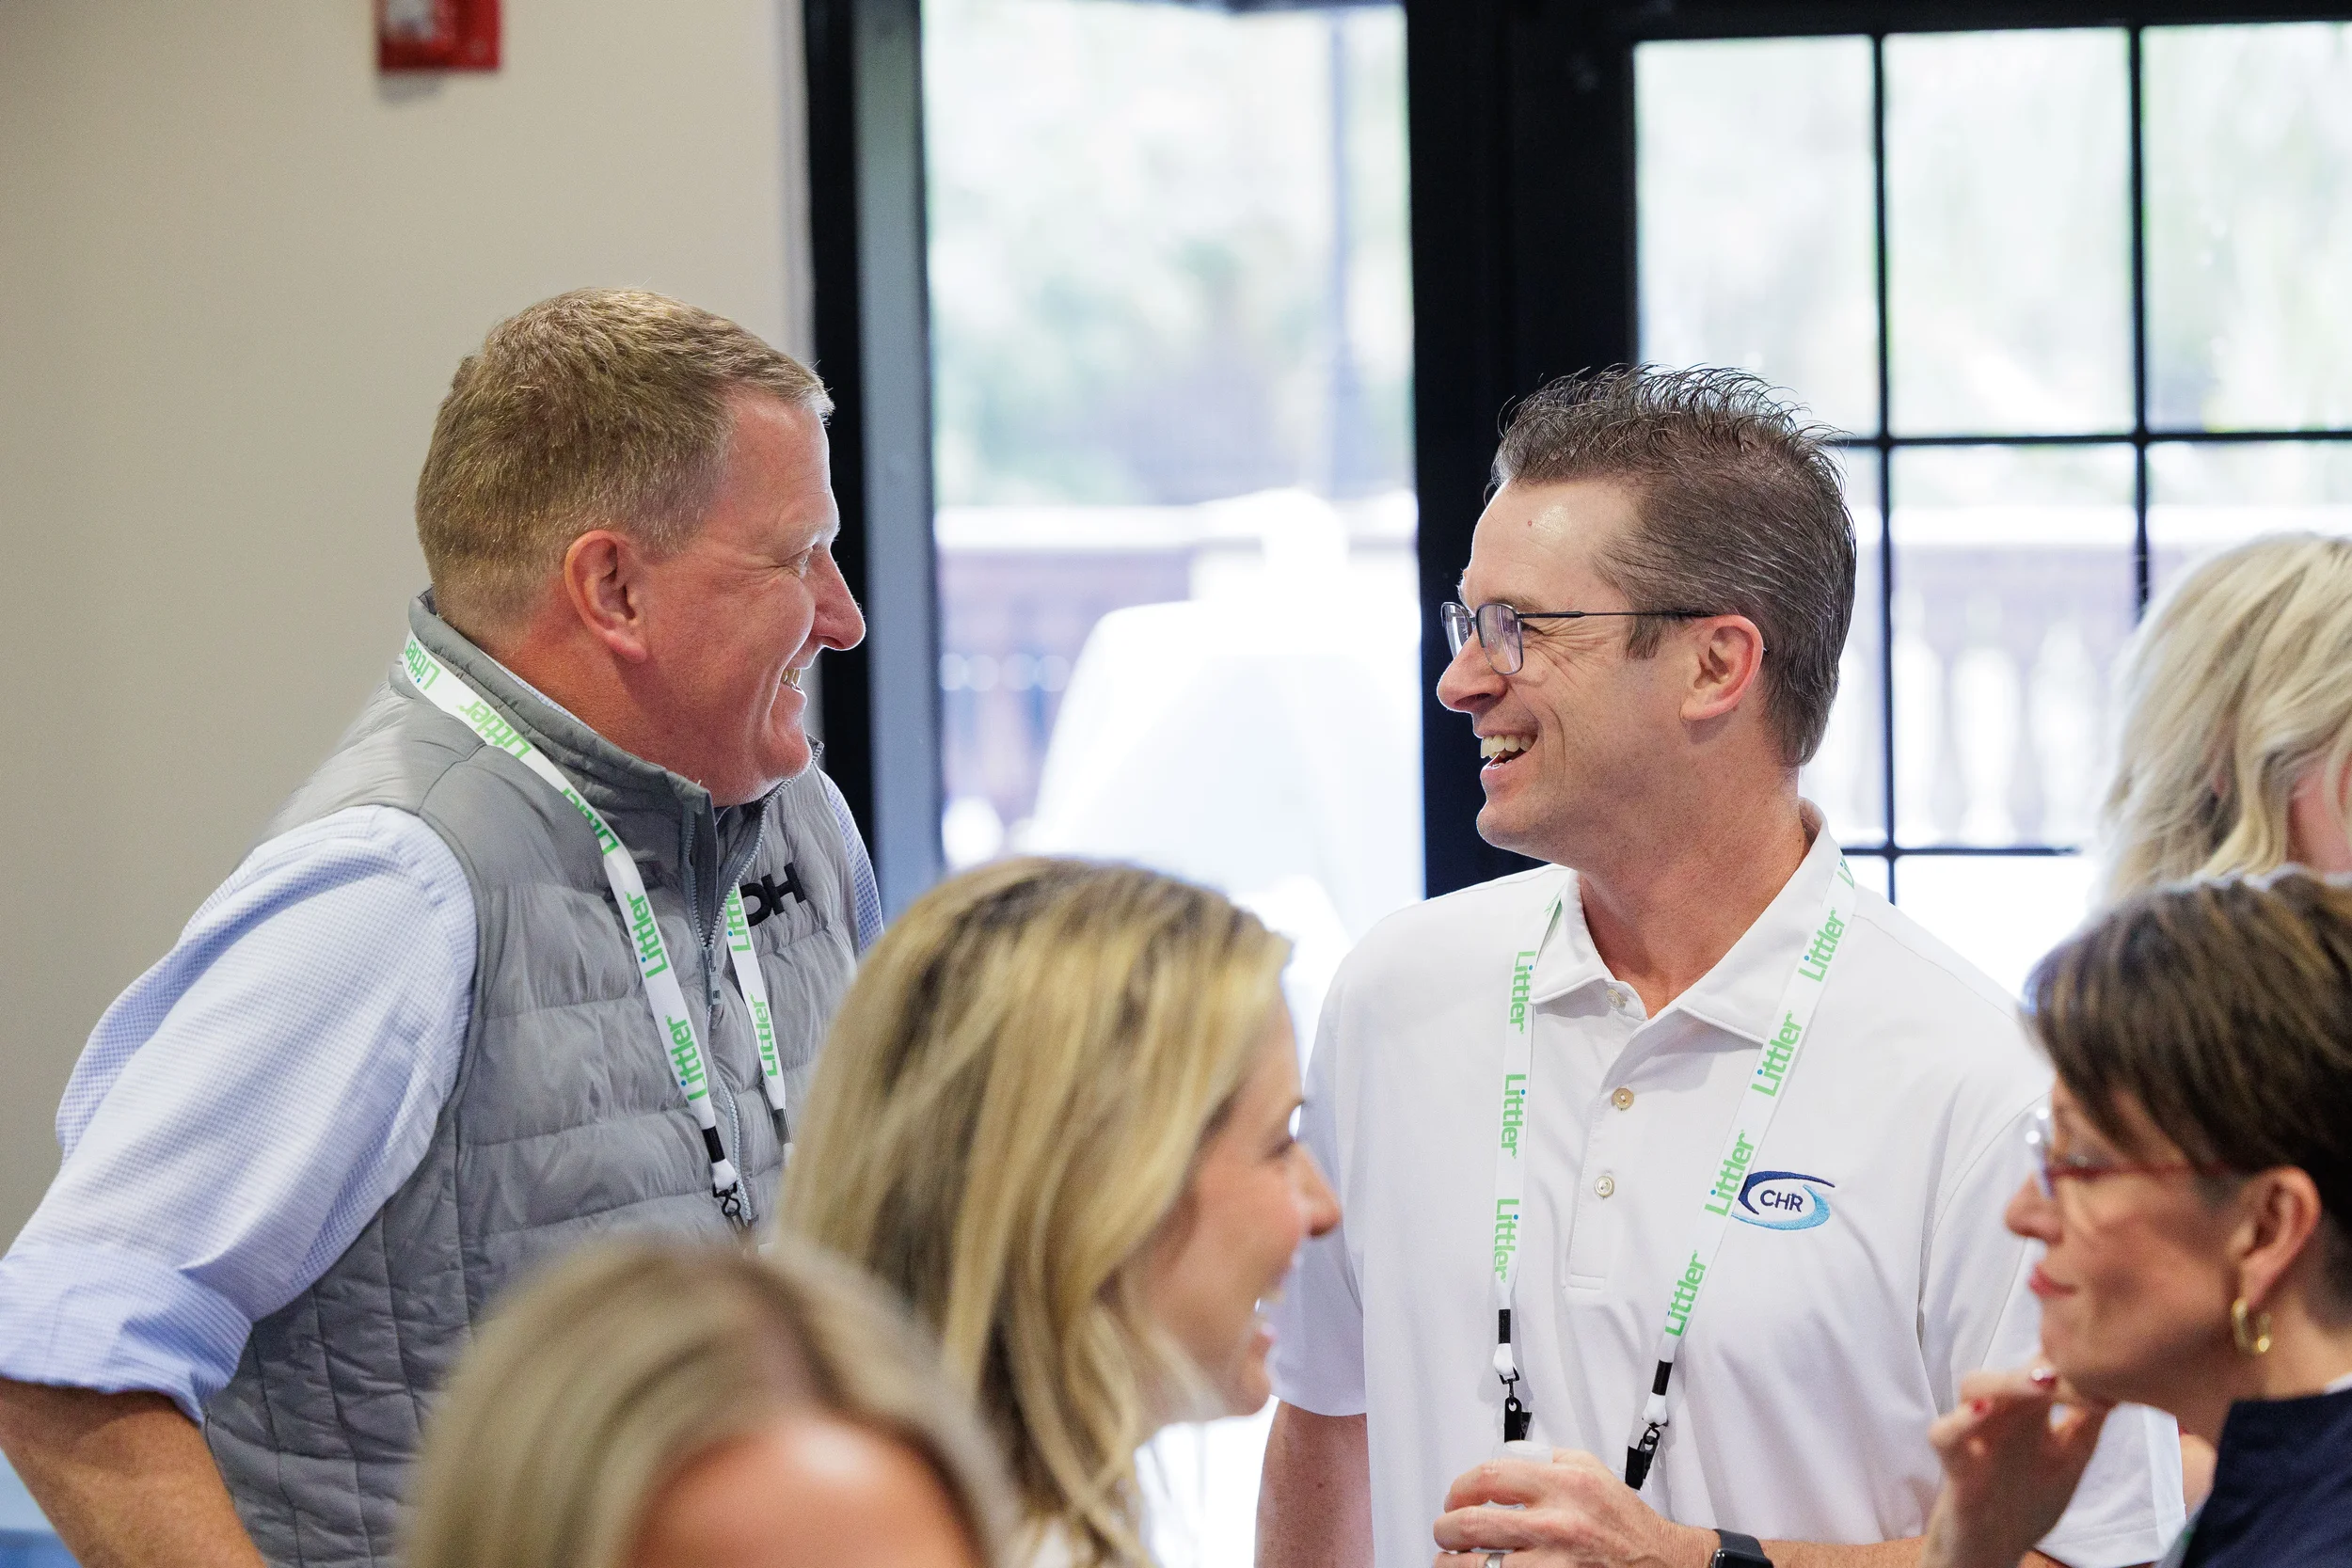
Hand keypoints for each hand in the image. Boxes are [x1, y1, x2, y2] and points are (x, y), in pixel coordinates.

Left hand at [1431, 1448, 1714, 1567]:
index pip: (1489, 1478)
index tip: (1454, 1498)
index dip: (1459, 1488)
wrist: (1662, 1562)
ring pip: (1482, 1566)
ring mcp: (1556, 1563)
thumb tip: (1505, 1457)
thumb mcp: (1591, 1469)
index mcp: (1564, 1485)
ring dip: (1454, 1565)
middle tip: (1444, 1532)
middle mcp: (1558, 1523)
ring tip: (1449, 1561)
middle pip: (1474, 1525)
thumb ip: (1547, 1458)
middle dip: (1446, 1530)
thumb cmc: (1625, 1521)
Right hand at [1920, 1365, 2112, 1567]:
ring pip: (1974, 1388)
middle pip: (2011, 1373)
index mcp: (2028, 1413)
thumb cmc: (2028, 1500)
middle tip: (2074, 1370)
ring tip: (2042, 1383)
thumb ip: (2087, 1425)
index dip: (2068, 1365)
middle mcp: (2000, 1416)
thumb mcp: (2068, 1461)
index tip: (2105, 1373)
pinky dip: (1958, 1421)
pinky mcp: (1954, 1465)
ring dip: (2007, 1383)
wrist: (1995, 1547)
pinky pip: (1943, 1435)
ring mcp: (1974, 1436)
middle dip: (2040, 1368)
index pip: (2043, 1371)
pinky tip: (1982, 1412)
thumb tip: (2117, 1383)